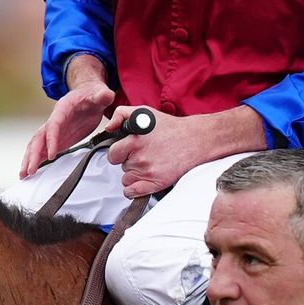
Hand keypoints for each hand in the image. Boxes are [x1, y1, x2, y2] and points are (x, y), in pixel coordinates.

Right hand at [20, 58, 116, 177]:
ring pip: (37, 145)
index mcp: (62, 109)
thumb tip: (106, 96)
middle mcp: (54, 120)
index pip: (53, 126)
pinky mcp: (59, 138)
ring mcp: (55, 131)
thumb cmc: (92, 94)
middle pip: (39, 138)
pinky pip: (45, 149)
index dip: (51, 140)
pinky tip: (33, 171)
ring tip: (24, 175)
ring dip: (30, 159)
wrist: (89, 94)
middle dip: (33, 154)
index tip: (51, 155)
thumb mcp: (100, 93)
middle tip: (30, 170)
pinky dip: (37, 160)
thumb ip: (102, 95)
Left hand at [105, 105, 266, 197]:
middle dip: (129, 161)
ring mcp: (148, 172)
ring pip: (126, 179)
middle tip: (144, 155)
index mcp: (134, 141)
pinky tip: (143, 179)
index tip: (129, 149)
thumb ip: (120, 114)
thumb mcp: (143, 112)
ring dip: (134, 174)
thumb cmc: (170, 127)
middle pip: (121, 167)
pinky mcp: (156, 183)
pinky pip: (131, 192)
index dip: (120, 152)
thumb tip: (109, 128)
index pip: (113, 155)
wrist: (194, 140)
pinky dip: (134, 189)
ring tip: (148, 164)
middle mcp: (140, 158)